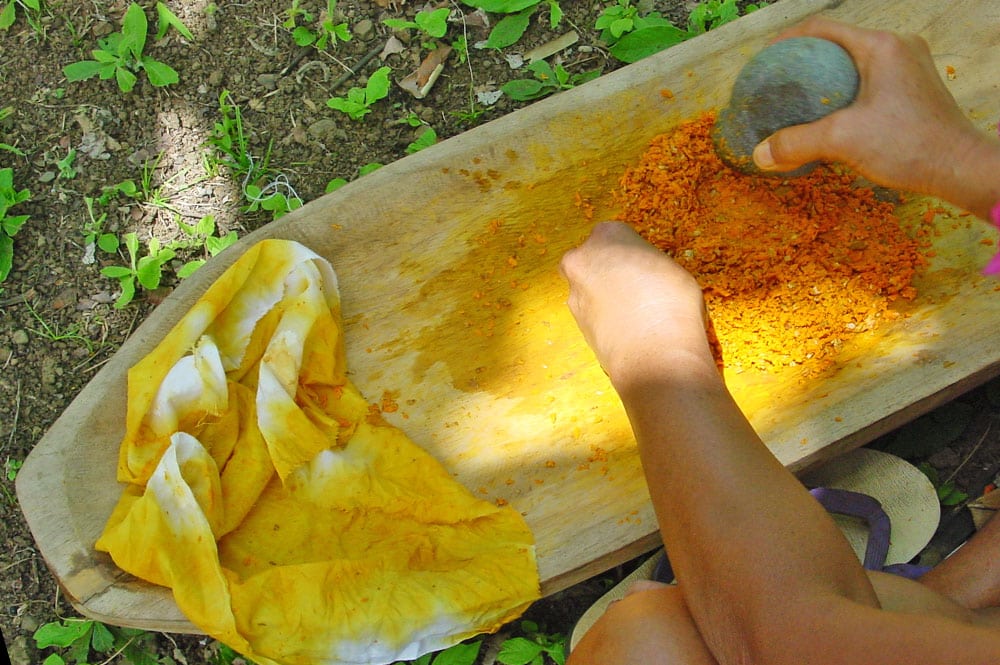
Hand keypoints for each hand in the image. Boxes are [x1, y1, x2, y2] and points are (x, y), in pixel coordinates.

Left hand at [559, 222, 713, 387]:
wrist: (654, 351)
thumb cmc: (671, 301)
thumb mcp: (669, 267)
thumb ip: (645, 263)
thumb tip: (640, 275)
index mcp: (607, 235)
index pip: (613, 234)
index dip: (629, 251)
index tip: (642, 264)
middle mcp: (581, 259)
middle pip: (592, 259)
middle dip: (606, 270)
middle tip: (633, 287)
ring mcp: (575, 292)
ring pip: (587, 287)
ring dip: (604, 296)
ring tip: (633, 313)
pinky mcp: (575, 323)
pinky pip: (591, 313)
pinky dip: (604, 318)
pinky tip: (625, 329)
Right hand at [752, 17, 996, 215]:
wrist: (959, 167)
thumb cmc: (906, 144)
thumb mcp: (842, 140)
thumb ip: (796, 142)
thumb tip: (759, 154)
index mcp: (880, 46)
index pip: (822, 29)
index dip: (787, 42)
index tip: (764, 62)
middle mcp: (897, 48)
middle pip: (838, 45)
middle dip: (805, 63)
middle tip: (778, 84)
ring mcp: (909, 67)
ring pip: (855, 65)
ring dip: (825, 80)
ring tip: (799, 102)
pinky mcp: (914, 88)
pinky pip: (870, 82)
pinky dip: (845, 94)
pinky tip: (830, 117)